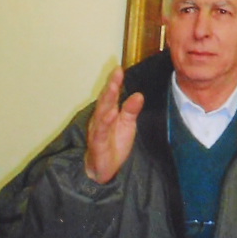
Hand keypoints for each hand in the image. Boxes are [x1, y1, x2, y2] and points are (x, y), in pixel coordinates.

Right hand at [84, 66, 143, 183]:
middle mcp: (100, 119)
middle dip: (111, 86)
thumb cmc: (114, 143)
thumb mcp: (127, 125)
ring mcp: (98, 131)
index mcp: (108, 113)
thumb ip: (131, 110)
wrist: (104, 168)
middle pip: (105, 100)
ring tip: (113, 88)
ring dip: (107, 100)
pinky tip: (111, 114)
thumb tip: (139, 95)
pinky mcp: (98, 144)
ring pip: (101, 113)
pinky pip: (101, 132)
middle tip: (117, 73)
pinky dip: (105, 122)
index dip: (114, 82)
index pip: (111, 95)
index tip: (119, 69)